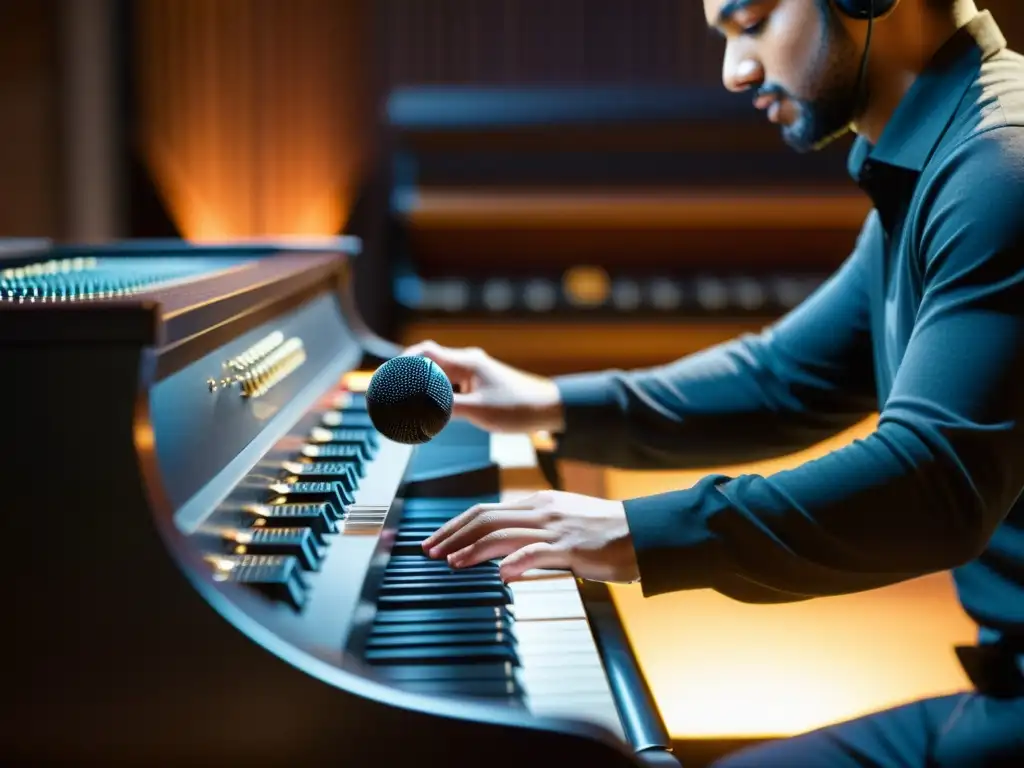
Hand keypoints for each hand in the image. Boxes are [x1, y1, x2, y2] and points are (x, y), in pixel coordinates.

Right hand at [400, 340, 563, 433]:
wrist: (550, 409)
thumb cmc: (518, 407)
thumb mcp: (477, 411)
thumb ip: (444, 409)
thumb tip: (417, 410)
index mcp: (466, 362)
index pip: (424, 353)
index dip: (402, 362)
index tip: (387, 377)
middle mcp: (468, 363)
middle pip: (429, 364)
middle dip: (410, 378)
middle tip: (393, 395)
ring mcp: (475, 373)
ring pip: (441, 377)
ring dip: (425, 389)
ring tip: (409, 406)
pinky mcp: (481, 385)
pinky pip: (452, 386)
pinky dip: (440, 396)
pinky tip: (435, 411)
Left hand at [420, 490, 639, 583]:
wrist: (645, 532)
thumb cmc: (607, 533)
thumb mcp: (564, 522)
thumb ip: (534, 531)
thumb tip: (503, 549)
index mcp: (538, 504)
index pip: (485, 510)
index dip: (455, 525)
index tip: (436, 540)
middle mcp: (542, 511)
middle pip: (485, 518)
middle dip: (453, 535)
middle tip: (429, 552)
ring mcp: (556, 528)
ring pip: (503, 533)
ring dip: (473, 549)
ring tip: (452, 563)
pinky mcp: (572, 548)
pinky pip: (537, 552)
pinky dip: (516, 562)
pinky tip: (501, 575)